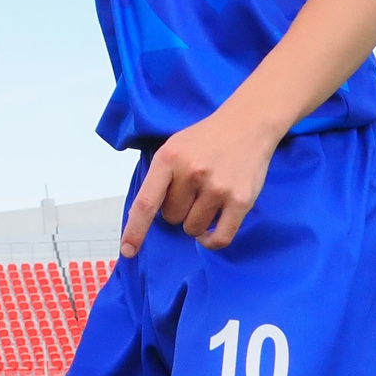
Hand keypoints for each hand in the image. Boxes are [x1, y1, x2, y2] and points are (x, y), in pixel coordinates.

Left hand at [121, 95, 282, 255]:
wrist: (247, 124)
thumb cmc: (205, 139)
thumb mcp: (173, 147)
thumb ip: (159, 178)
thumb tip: (142, 216)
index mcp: (168, 159)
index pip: (146, 203)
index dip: (135, 230)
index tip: (128, 251)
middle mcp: (192, 173)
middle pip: (171, 217)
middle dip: (177, 210)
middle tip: (191, 190)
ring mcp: (218, 188)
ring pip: (193, 229)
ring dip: (195, 221)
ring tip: (205, 198)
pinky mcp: (241, 201)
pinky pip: (220, 238)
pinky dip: (210, 241)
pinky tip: (208, 233)